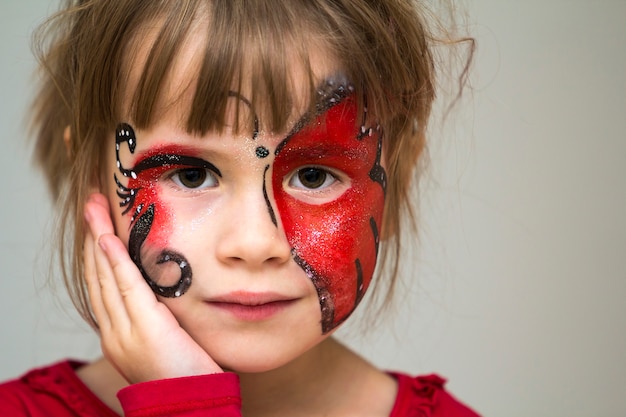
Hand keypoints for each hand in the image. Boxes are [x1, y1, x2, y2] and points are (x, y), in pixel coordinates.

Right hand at [83, 193, 221, 383]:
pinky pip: (125, 288)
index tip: (98, 225)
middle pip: (97, 275)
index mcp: (118, 334)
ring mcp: (125, 332)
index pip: (102, 285)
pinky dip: (114, 261)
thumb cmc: (185, 375)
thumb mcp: (168, 340)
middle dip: (93, 237)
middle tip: (91, 204)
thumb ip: (159, 317)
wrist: (189, 406)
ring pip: (105, 276)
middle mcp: (114, 332)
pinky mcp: (144, 329)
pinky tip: (108, 238)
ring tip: (94, 208)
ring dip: (99, 239)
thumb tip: (164, 293)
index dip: (98, 253)